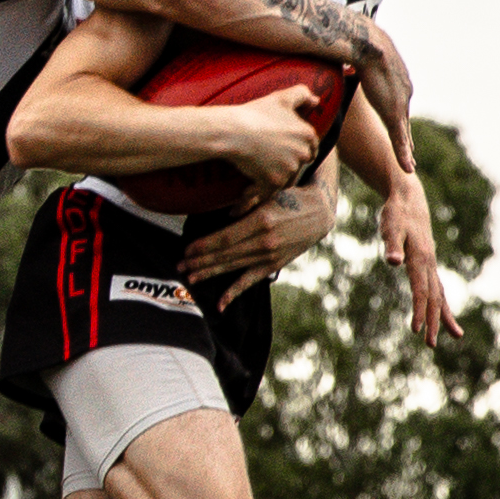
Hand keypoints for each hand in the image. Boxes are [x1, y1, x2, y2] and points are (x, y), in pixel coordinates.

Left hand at [183, 174, 337, 305]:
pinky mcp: (274, 265)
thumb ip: (246, 205)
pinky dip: (234, 293)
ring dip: (210, 273)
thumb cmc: (290, 198)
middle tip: (180, 266)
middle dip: (200, 261)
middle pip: (225, 255)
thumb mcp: (269, 194)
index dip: (203, 246)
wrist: (319, 213)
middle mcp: (264, 241)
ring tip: (191, 278)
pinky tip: (220, 304)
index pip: (225, 238)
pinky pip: (250, 281)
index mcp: (261, 221)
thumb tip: (225, 219)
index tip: (186, 250)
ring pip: (233, 267)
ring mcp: (269, 256)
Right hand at [223, 83, 324, 190]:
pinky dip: (260, 191)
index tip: (284, 149)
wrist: (233, 131)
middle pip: (299, 165)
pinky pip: (269, 191)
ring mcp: (289, 170)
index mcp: (307, 135)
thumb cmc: (256, 113)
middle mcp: (302, 154)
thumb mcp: (281, 98)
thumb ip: (302, 94)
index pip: (312, 148)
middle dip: (288, 165)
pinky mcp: (274, 183)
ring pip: (287, 180)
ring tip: (260, 171)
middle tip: (269, 160)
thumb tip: (317, 100)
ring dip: (277, 179)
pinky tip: (248, 189)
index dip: (298, 149)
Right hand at [353, 21, 414, 177]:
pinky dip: (403, 153)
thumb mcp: (356, 58)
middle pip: (404, 121)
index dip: (397, 118)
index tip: (399, 129)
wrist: (366, 44)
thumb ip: (352, 66)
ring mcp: (400, 103)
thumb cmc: (356, 45)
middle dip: (406, 137)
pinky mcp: (394, 112)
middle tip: (409, 151)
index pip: (397, 104)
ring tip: (409, 166)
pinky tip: (407, 167)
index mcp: (395, 80)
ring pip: (404, 133)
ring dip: (406, 150)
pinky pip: (400, 138)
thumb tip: (340, 64)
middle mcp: (403, 92)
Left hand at [379, 172, 461, 346]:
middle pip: (433, 297)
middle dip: (432, 321)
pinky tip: (443, 316)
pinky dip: (441, 304)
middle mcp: (428, 264)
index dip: (419, 310)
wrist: (409, 201)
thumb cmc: (396, 215)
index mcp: (419, 259)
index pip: (420, 290)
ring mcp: (430, 265)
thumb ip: (391, 245)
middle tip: (430, 344)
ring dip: (443, 316)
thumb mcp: (389, 228)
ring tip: (455, 335)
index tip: (416, 330)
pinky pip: (437, 289)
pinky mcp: (428, 265)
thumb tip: (393, 261)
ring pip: (439, 295)